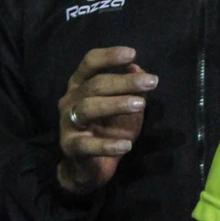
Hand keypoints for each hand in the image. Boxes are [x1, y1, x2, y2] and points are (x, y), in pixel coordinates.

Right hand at [57, 47, 156, 194]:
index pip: (90, 63)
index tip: (132, 53)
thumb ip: (129, 87)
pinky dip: (108, 145)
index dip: (109, 56)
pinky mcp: (70, 147)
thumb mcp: (124, 106)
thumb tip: (137, 67)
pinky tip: (126, 145)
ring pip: (88, 108)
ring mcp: (67, 123)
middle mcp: (70, 100)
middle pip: (95, 85)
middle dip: (124, 81)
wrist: (88, 167)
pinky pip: (87, 144)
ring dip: (116, 104)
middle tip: (152, 82)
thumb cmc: (107, 129)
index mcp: (80, 85)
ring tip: (141, 105)